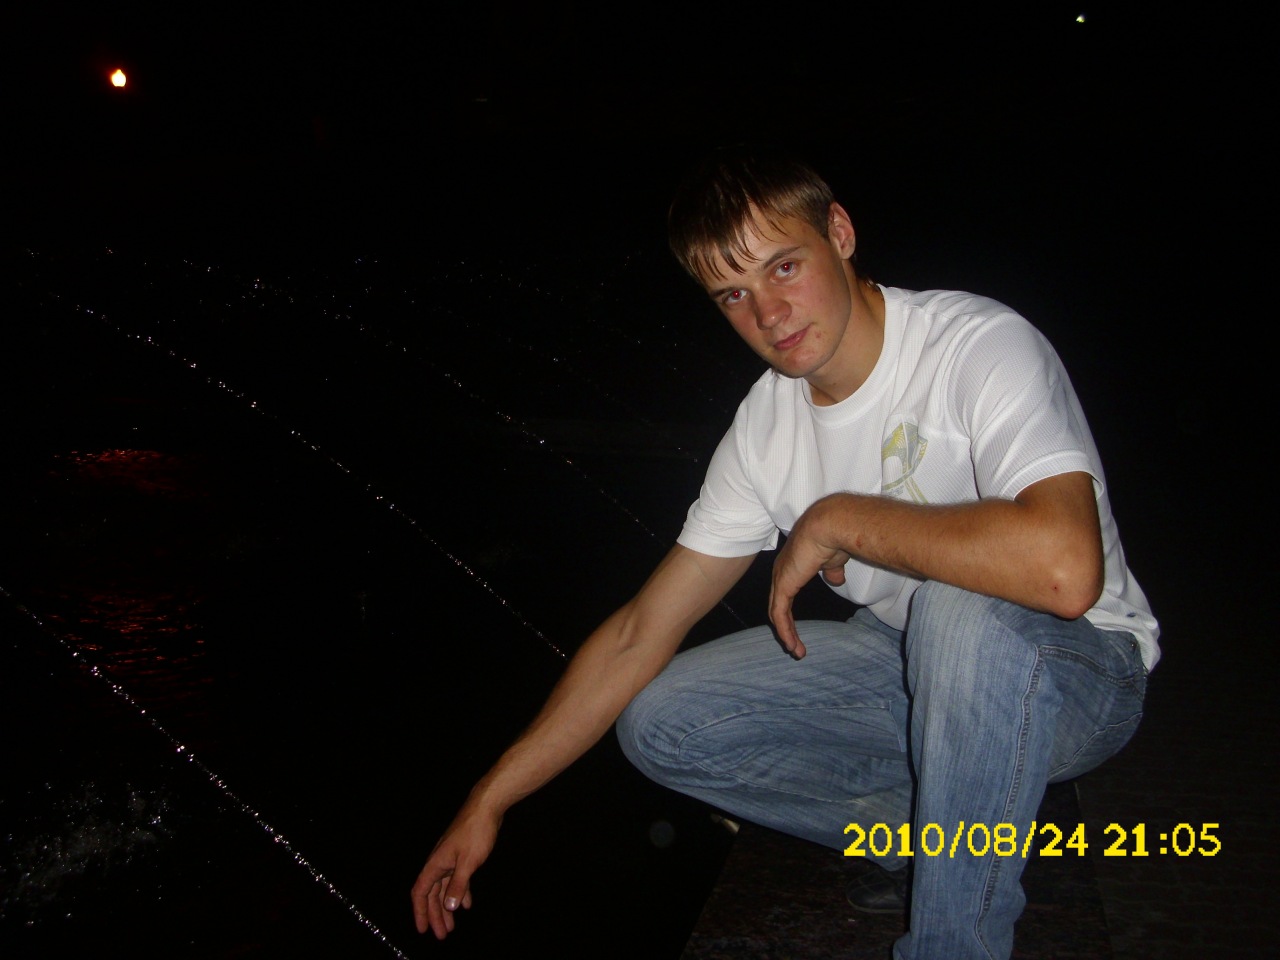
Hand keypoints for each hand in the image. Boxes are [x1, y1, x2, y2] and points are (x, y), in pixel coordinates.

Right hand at [410, 805, 500, 938]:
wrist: (486, 807)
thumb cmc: (475, 832)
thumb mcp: (469, 862)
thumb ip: (458, 884)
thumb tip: (448, 906)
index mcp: (436, 864)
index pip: (421, 892)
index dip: (420, 911)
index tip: (423, 929)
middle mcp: (439, 862)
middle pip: (432, 894)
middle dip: (435, 915)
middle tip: (442, 934)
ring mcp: (450, 858)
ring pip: (444, 887)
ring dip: (447, 906)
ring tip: (452, 925)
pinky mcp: (462, 855)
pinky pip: (457, 879)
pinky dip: (460, 892)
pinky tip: (466, 904)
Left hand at [769, 496, 851, 658]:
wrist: (829, 527)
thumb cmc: (834, 538)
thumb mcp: (833, 561)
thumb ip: (832, 572)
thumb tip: (837, 580)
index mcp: (791, 566)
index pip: (784, 595)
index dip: (789, 614)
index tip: (797, 631)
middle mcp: (781, 572)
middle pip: (777, 606)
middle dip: (785, 628)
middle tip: (795, 646)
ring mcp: (780, 578)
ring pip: (777, 613)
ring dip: (786, 634)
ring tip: (796, 651)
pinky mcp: (783, 585)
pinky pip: (779, 614)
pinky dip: (785, 631)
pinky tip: (792, 644)